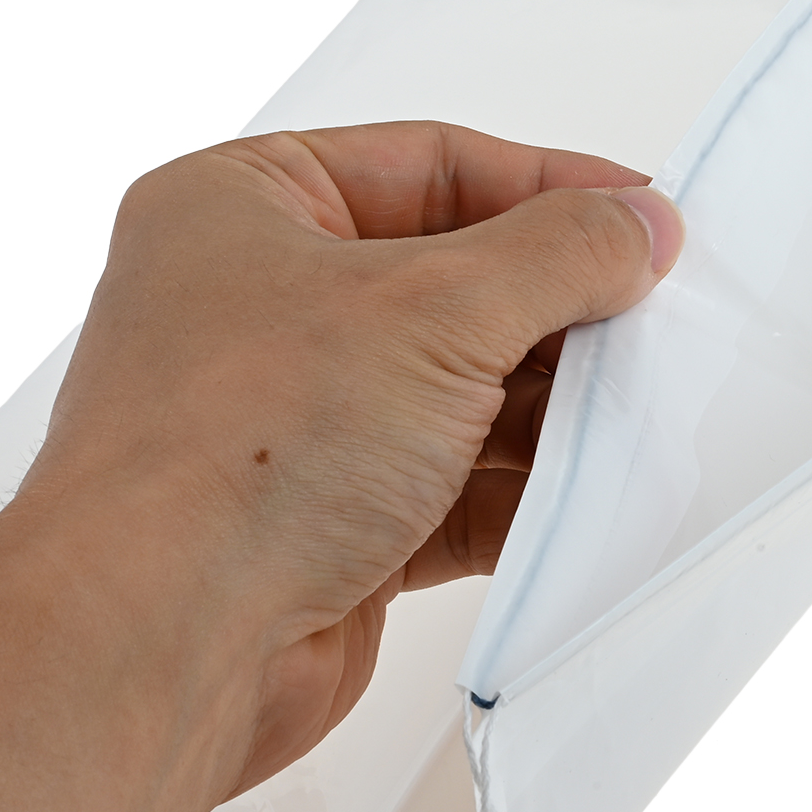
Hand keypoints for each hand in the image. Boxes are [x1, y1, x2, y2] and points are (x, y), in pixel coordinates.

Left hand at [17, 120, 684, 801]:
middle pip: (453, 281)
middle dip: (557, 308)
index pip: (430, 163)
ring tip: (639, 410)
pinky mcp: (329, 523)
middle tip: (658, 321)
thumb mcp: (430, 308)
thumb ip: (553, 255)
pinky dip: (521, 489)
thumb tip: (638, 226)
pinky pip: (452, 485)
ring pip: (458, 390)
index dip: (549, 186)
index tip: (645, 215)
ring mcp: (294, 420)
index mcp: (244, 206)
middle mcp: (260, 306)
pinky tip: (589, 491)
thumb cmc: (239, 449)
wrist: (153, 648)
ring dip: (549, 406)